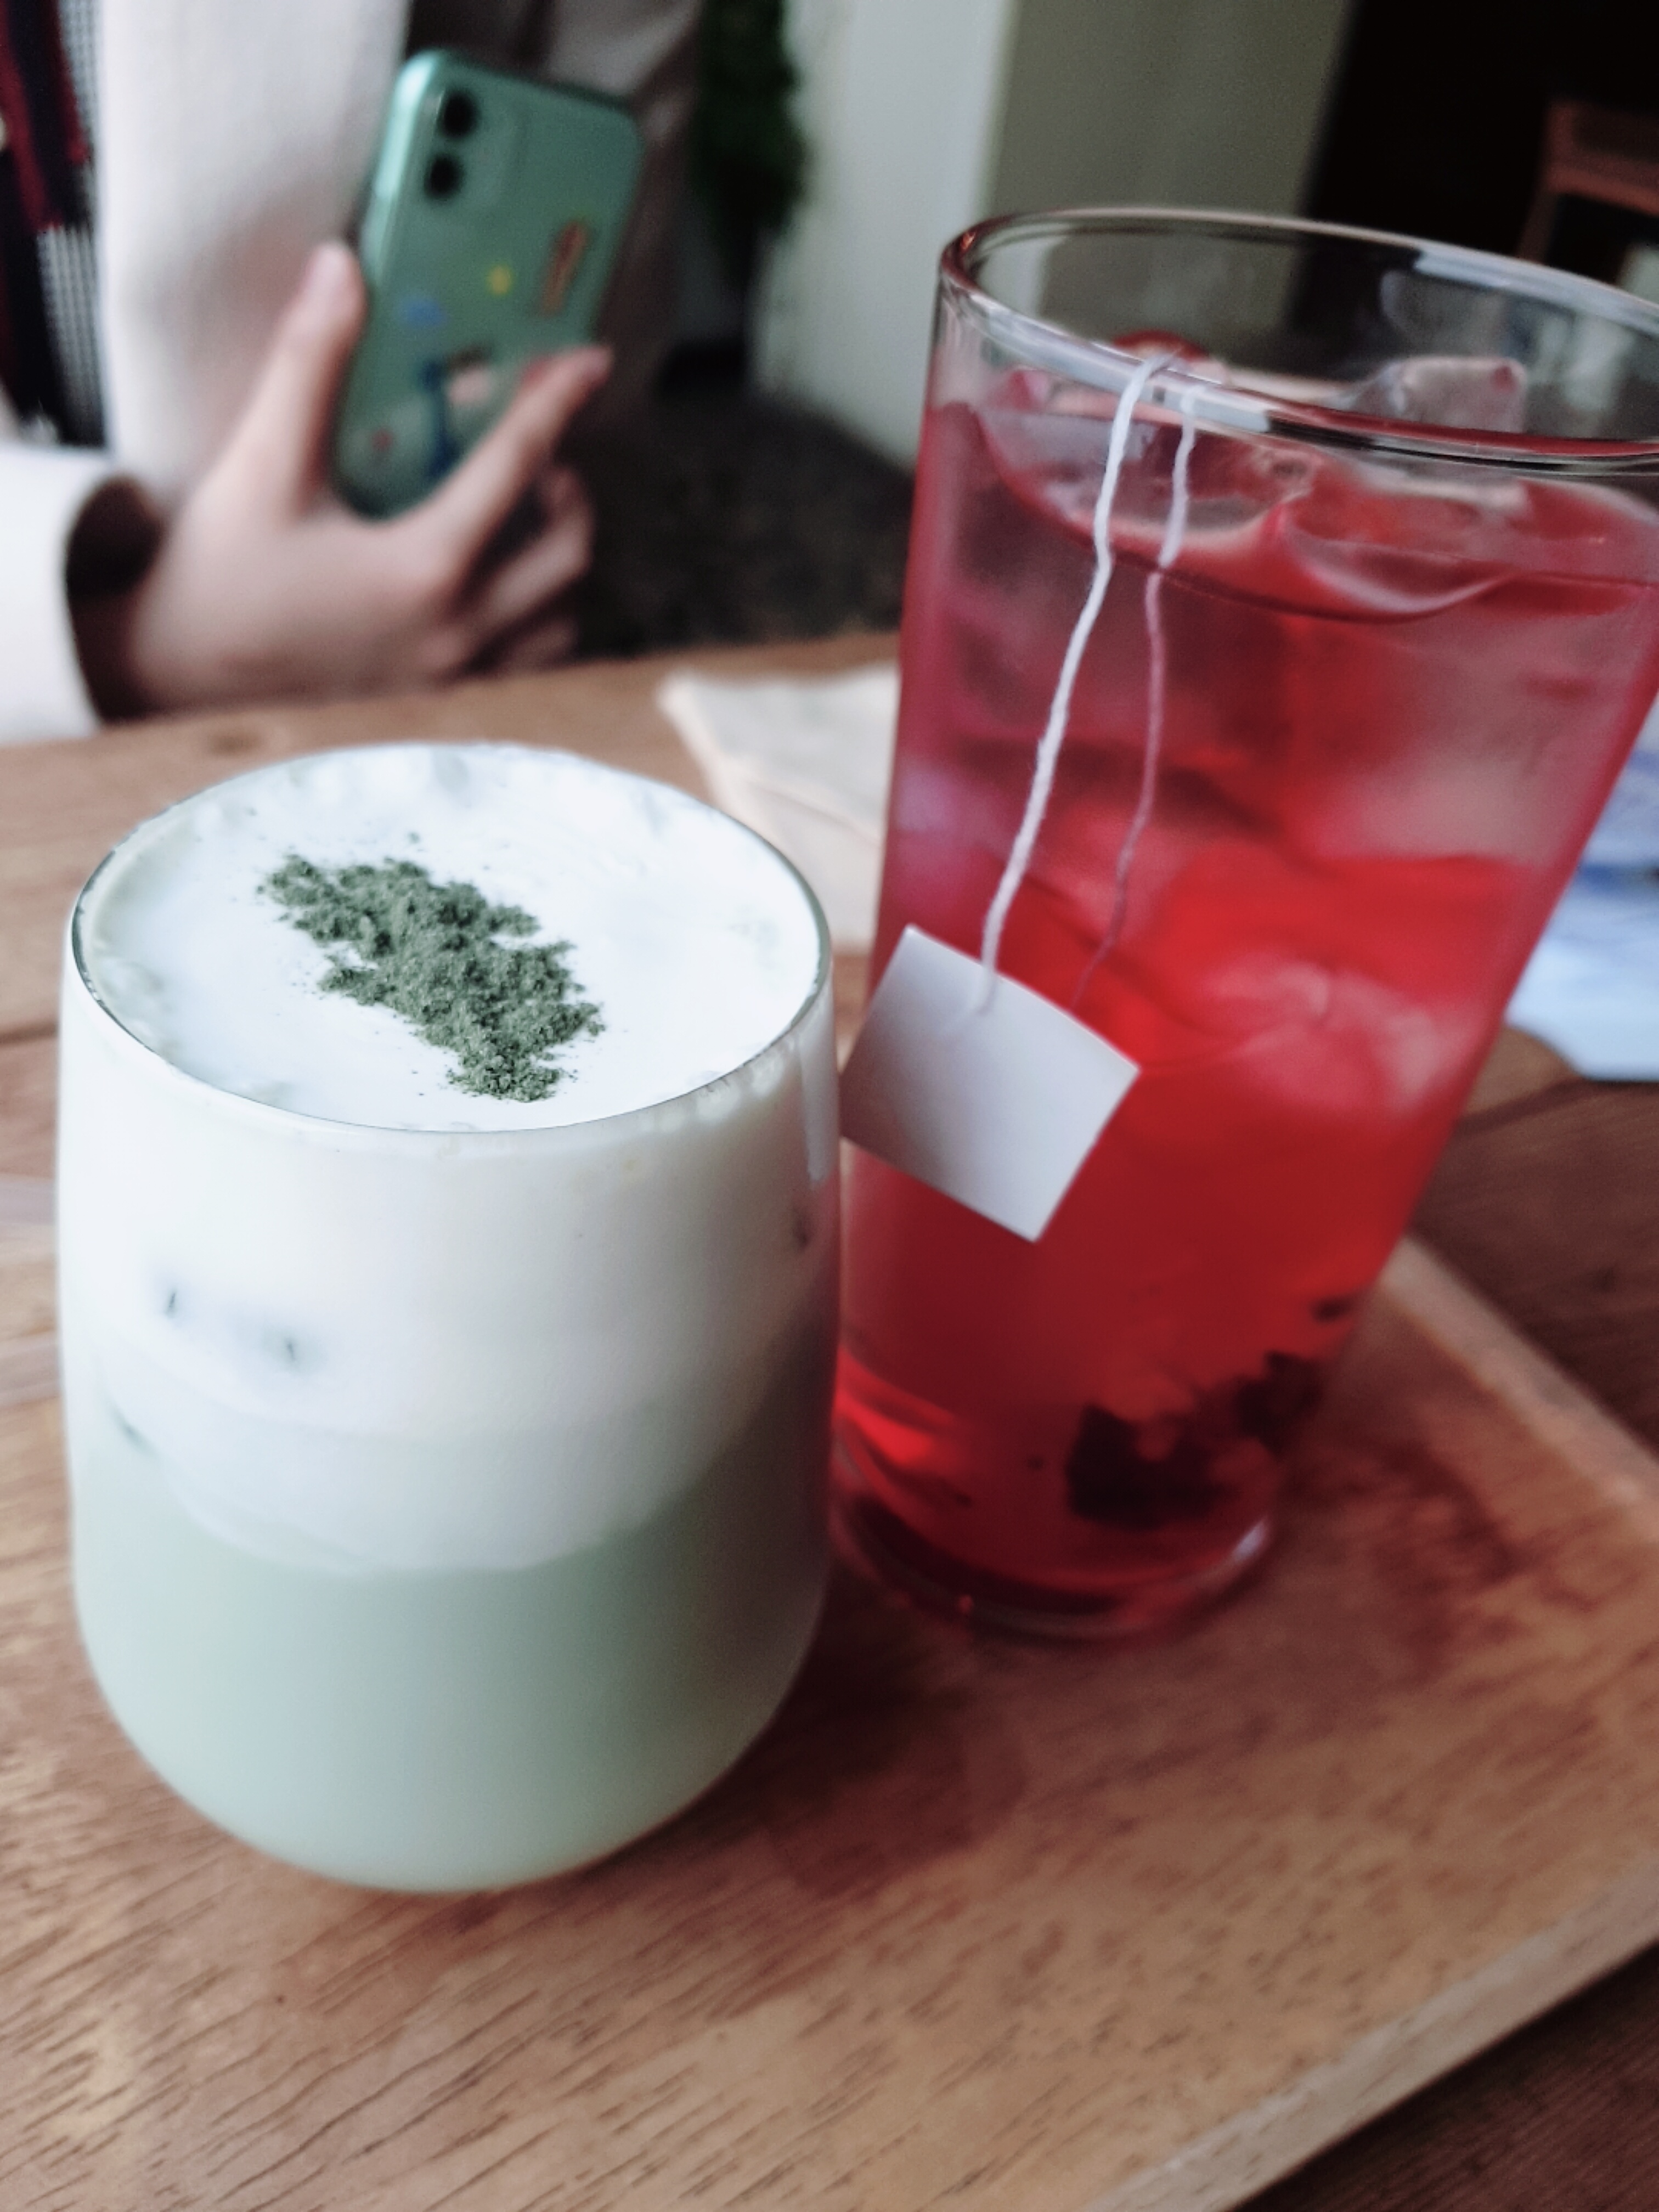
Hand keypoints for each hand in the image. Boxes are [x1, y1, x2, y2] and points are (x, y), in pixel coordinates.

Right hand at [73, 243, 608, 716]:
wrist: (179, 682)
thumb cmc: (219, 580)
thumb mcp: (260, 465)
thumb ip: (307, 363)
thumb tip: (340, 269)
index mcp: (423, 568)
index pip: (516, 465)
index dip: (557, 402)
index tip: (589, 363)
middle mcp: (457, 633)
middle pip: (567, 554)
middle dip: (570, 494)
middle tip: (542, 462)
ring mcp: (456, 681)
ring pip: (560, 623)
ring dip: (559, 567)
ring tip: (526, 526)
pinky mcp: (441, 709)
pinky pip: (528, 670)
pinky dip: (537, 624)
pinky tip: (503, 591)